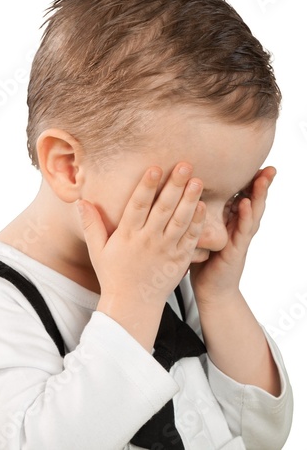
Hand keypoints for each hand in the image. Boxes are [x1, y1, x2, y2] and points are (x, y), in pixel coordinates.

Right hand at [77, 163, 205, 306]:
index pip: (137, 206)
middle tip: (185, 166)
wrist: (133, 306)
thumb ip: (91, 225)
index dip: (146, 186)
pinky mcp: (179, 260)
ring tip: (198, 181)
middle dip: (174, 186)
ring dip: (190, 200)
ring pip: (180, 222)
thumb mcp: (97, 251)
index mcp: (127, 236)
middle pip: (163, 209)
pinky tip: (203, 207)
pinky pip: (190, 240)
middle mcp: (148, 241)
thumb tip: (81, 201)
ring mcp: (165, 251)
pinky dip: (197, 224)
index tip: (155, 168)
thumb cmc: (113, 276)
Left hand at [189, 166, 275, 305]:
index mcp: (230, 222)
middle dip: (261, 184)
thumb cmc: (203, 261)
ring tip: (264, 177)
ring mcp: (239, 239)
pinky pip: (242, 231)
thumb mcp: (201, 232)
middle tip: (268, 166)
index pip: (241, 196)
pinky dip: (245, 217)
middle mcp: (238, 228)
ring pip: (252, 213)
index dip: (248, 180)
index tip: (252, 161)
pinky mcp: (236, 251)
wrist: (210, 291)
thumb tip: (185, 193)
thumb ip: (200, 214)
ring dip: (258, 195)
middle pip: (252, 201)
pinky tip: (246, 203)